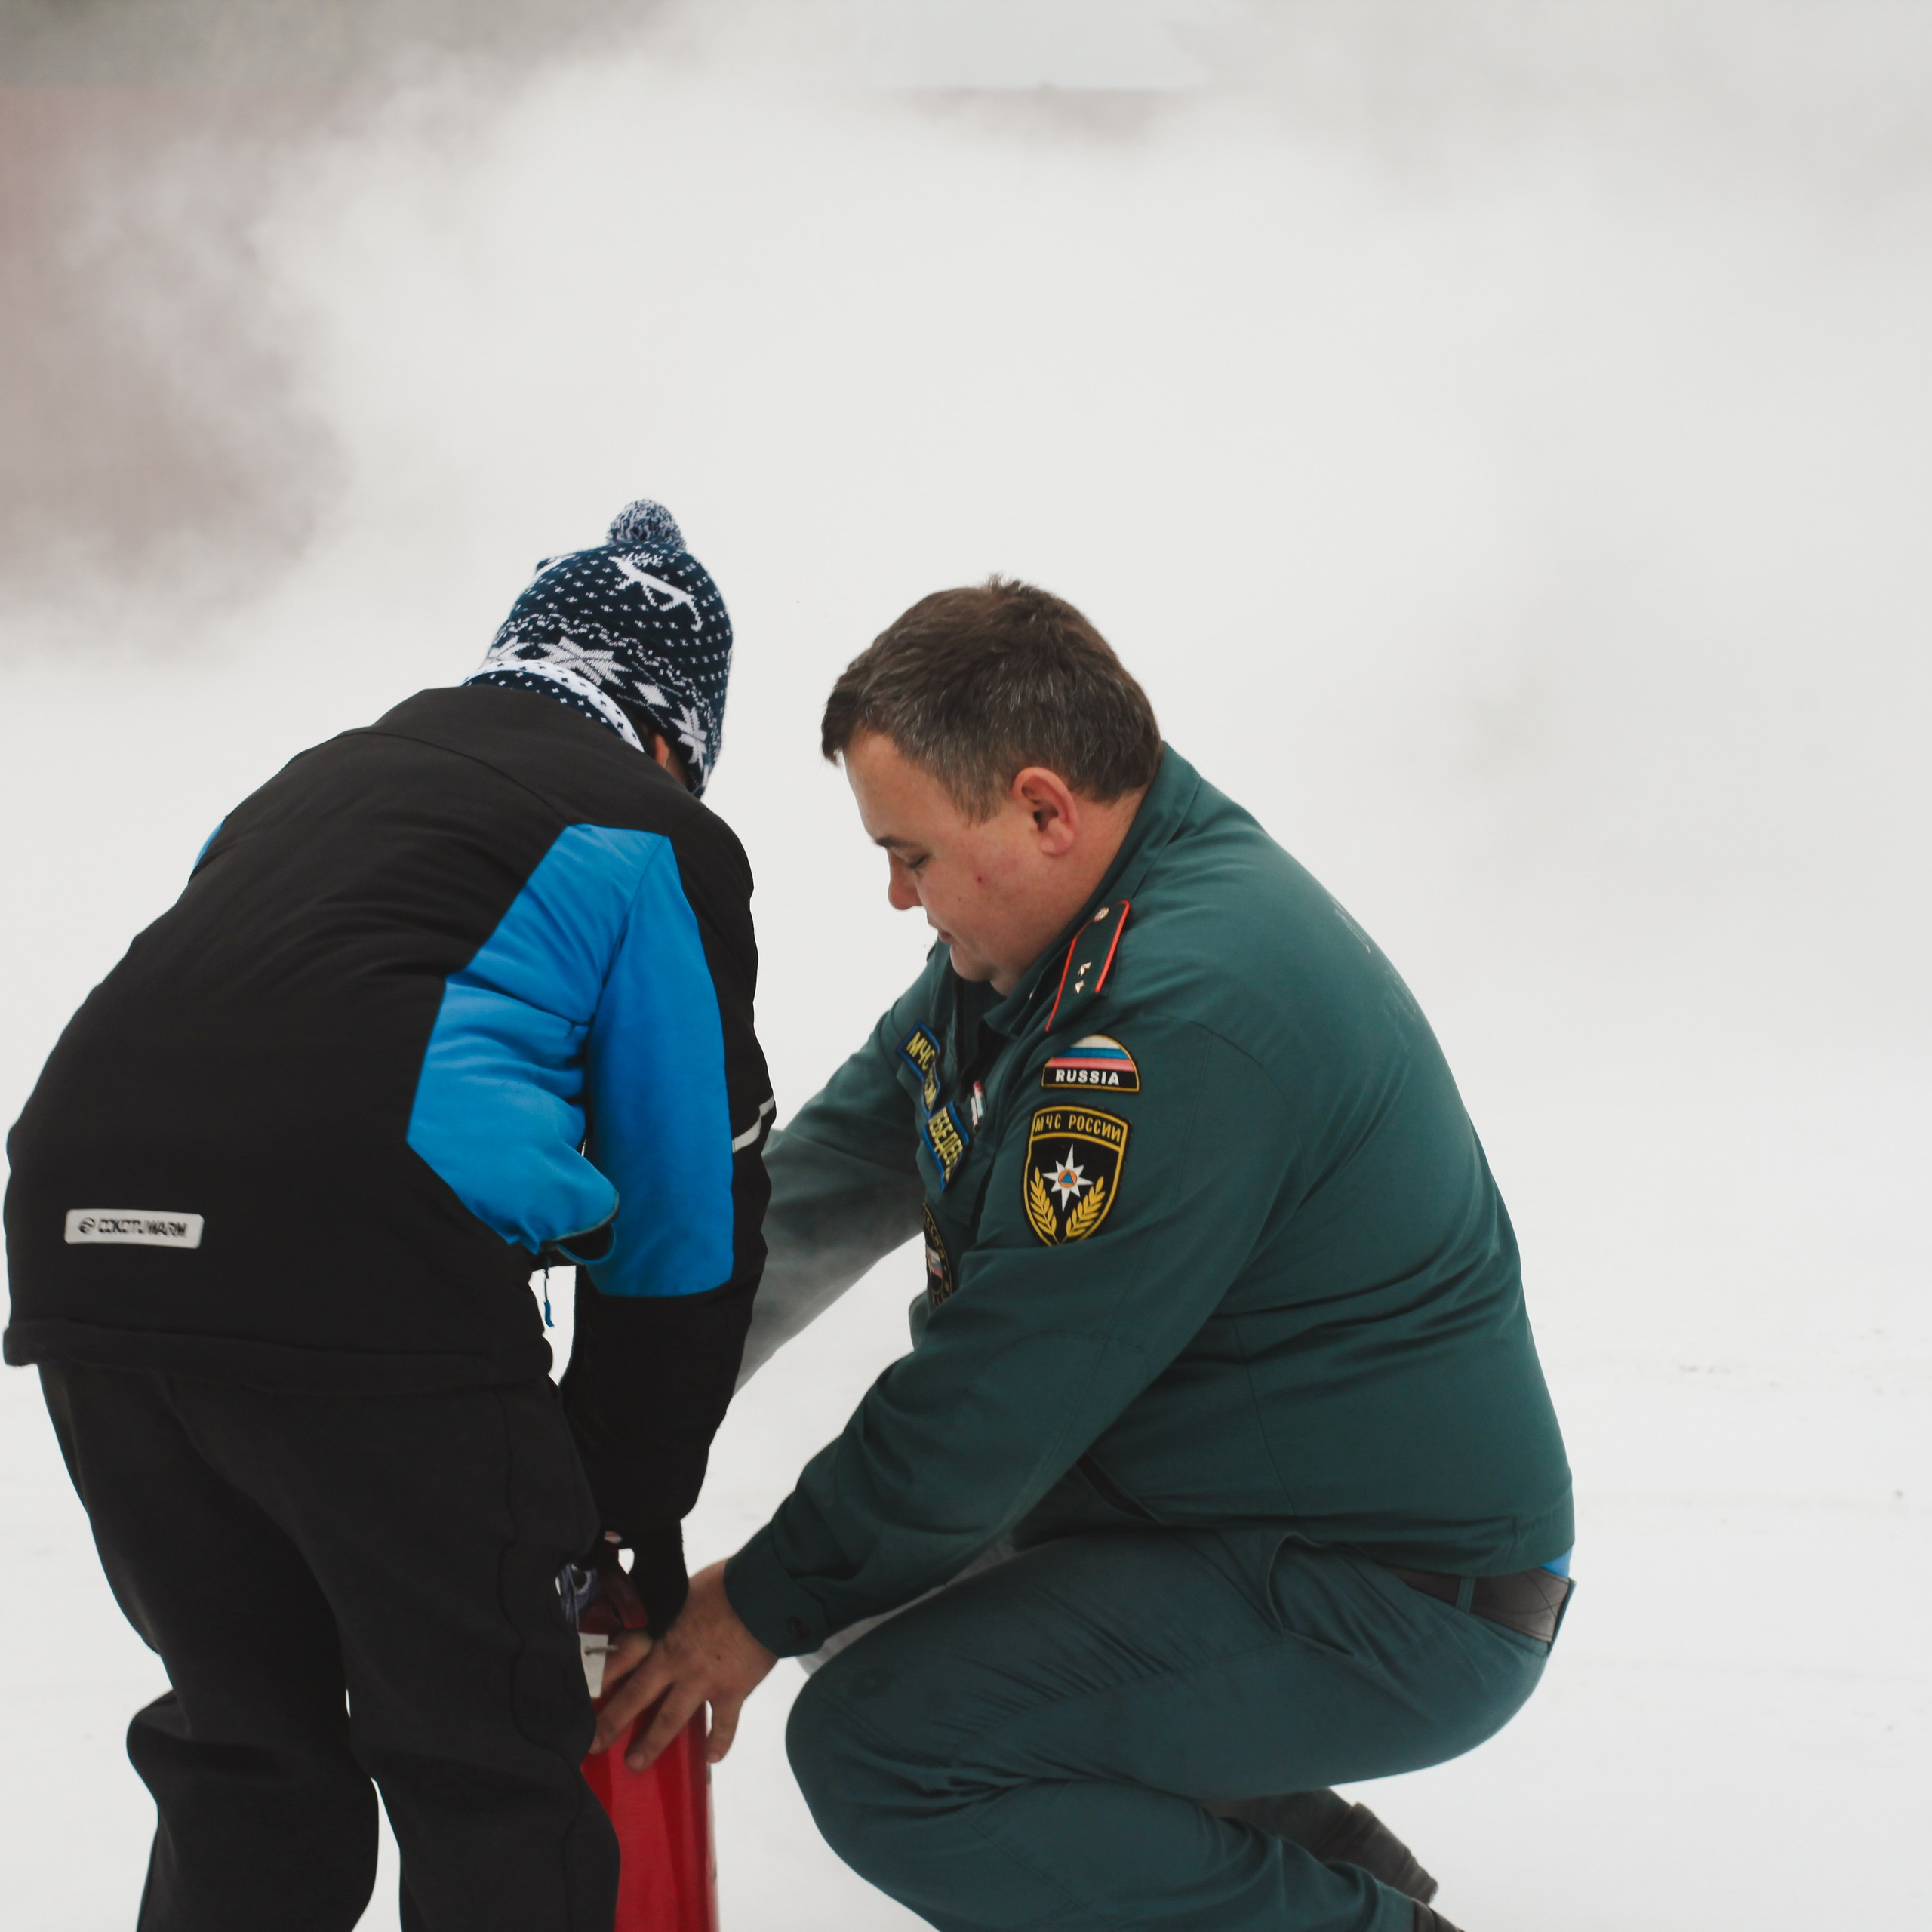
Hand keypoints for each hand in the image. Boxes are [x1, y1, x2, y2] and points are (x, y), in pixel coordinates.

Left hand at [589, 1560, 775, 1769]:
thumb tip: (661, 1615)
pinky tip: (711, 1758)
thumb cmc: (726, 1583)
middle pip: (636, 1696)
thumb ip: (670, 1610)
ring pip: (671, 1719)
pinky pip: (722, 1725)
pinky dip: (718, 1742)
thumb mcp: (684, 1588)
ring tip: (636, 1763)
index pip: (621, 1657)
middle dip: (612, 1722)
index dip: (601, 1676)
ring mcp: (703, 1681)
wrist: (766, 1593)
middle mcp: (675, 1661)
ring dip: (652, 1743)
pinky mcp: (732, 1692)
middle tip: (592, 1744)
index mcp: (661, 1632)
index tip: (583, 1694)